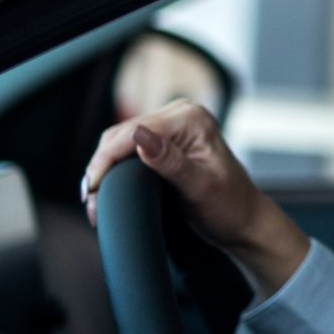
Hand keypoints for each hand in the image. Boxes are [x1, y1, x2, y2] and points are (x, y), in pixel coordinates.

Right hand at [83, 99, 309, 296]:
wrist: (243, 220)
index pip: (132, 132)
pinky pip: (128, 149)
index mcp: (192, 119)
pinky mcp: (165, 140)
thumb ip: (171, 163)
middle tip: (90, 202)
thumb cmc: (229, 207)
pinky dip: (114, 168)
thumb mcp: (200, 188)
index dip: (107, 160)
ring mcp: (172, 126)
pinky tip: (106, 189)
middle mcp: (181, 114)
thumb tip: (141, 138)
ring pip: (119, 141)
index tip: (92, 189)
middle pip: (120, 135)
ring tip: (93, 200)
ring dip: (104, 169)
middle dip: (101, 167)